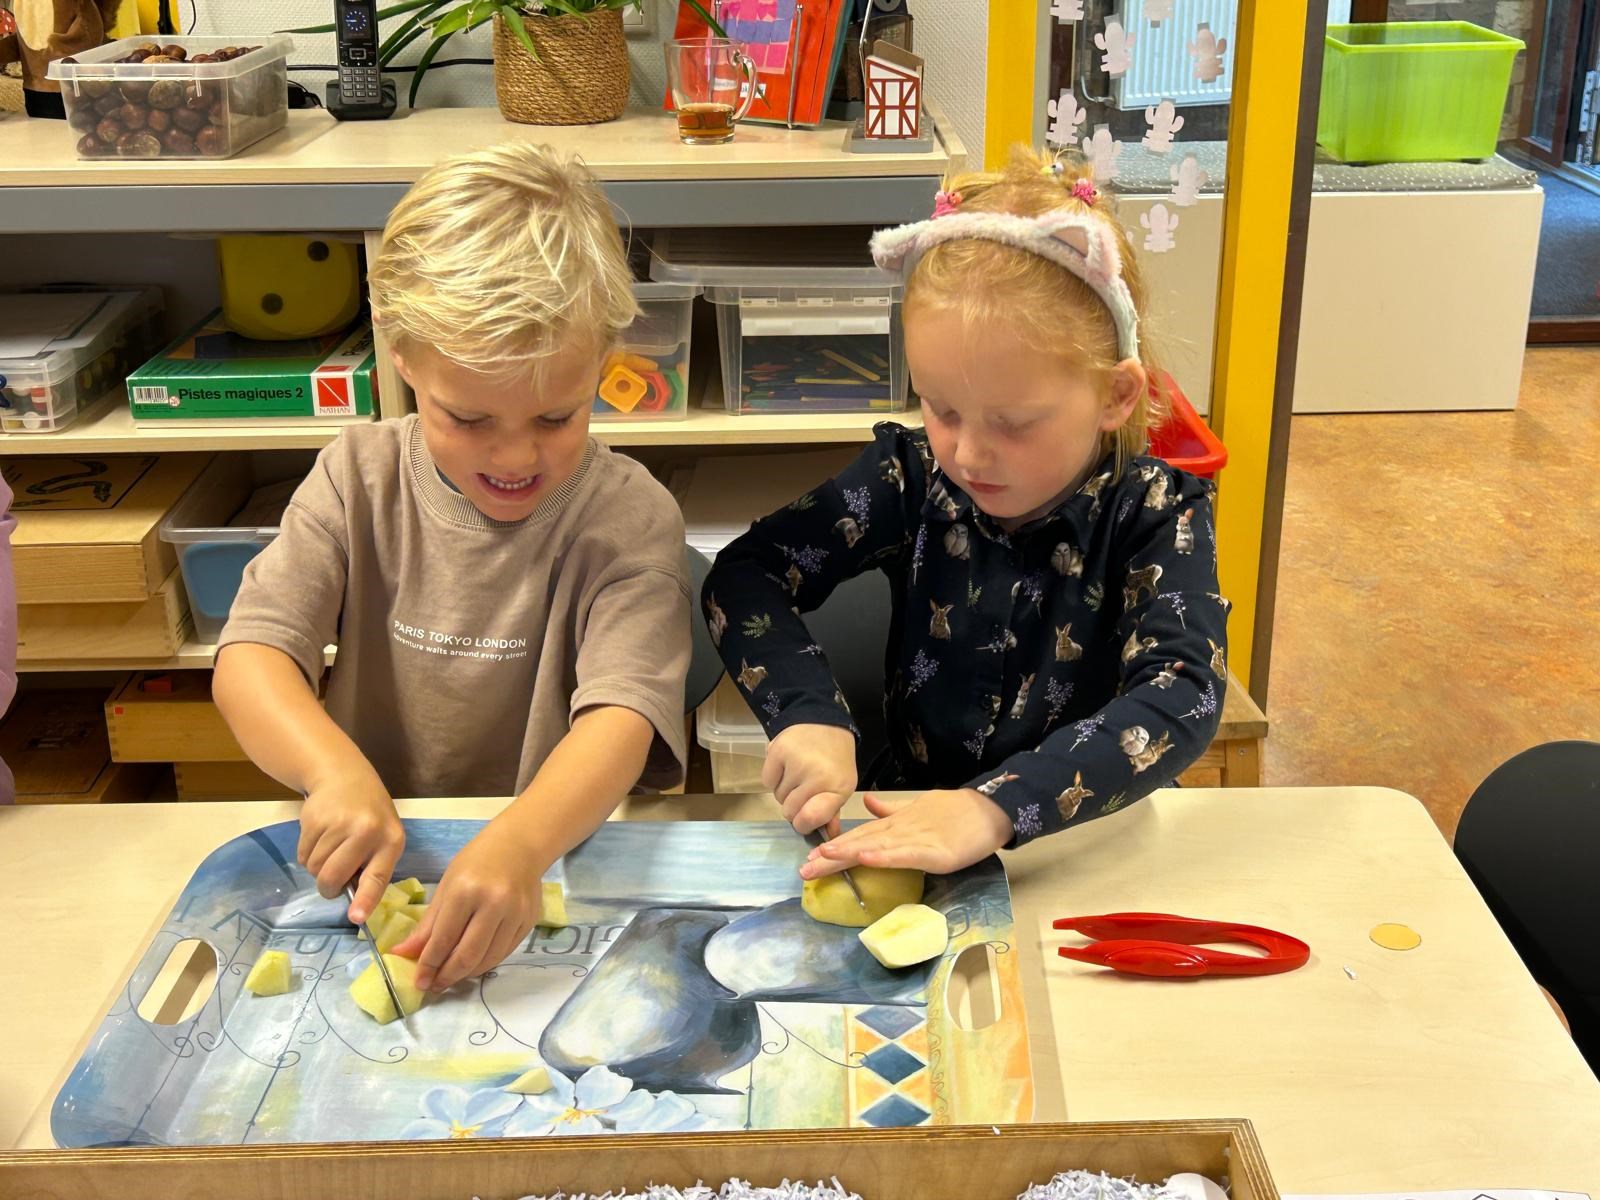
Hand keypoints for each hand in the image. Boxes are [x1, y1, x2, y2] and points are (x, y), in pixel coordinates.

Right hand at [297, 764, 403, 925]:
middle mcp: (366, 832)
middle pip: (333, 877)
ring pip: (314, 869)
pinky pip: (302, 856)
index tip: (356, 918)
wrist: (344, 776)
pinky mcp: (313, 819)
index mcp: (390, 840)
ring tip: (331, 846)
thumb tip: (355, 904)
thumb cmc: (369, 814)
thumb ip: (373, 866)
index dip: (365, 900)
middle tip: (333, 880)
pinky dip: (307, 853)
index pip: (377, 876)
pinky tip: (320, 835)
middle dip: (328, 887)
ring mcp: (338, 824)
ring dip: (317, 866)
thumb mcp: (384, 836)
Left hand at [392, 820, 542, 992]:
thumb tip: (403, 954)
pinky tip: (473, 963)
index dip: (428, 965)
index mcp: (466, 891)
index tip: (418, 982)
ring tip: (451, 976)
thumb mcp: (446, 887)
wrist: (519, 846)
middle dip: (447, 976)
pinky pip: (504, 953)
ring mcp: (515, 914)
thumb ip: (427, 925)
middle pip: (468, 955)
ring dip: (466, 974)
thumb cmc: (477, 861)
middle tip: (434, 986)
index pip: (444, 939)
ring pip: (488, 960)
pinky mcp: (529, 922)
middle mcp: (494, 904)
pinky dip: (485, 963)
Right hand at [763, 722, 857, 837]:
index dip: (803, 824)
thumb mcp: (842, 786)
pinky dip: (773, 778)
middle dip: (793, 806)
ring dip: (784, 791)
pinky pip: (767, 781)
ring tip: (797, 774)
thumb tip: (826, 836)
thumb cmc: (835, 760)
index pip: (809, 819)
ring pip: (777, 797)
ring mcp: (796, 762)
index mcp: (838, 788)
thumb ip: (831, 812)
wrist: (825, 722)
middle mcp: (817, 775)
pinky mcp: (777, 750)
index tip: (803, 820)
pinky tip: (785, 766)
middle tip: (803, 790)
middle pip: (789, 811)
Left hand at [798, 789, 1013, 877]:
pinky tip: (865, 857)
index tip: (810, 858)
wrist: (989, 808)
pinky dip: (884, 856)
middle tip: (805, 870)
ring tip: (824, 858)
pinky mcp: (934, 852)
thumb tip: (868, 805)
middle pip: (861, 843)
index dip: (835, 847)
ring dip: (849, 853)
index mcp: (896, 825)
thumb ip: (892, 811)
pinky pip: (905, 854)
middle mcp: (900, 831)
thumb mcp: (918, 810)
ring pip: (877, 847)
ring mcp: (916, 840)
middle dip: (832, 857)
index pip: (859, 836)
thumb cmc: (956, 812)